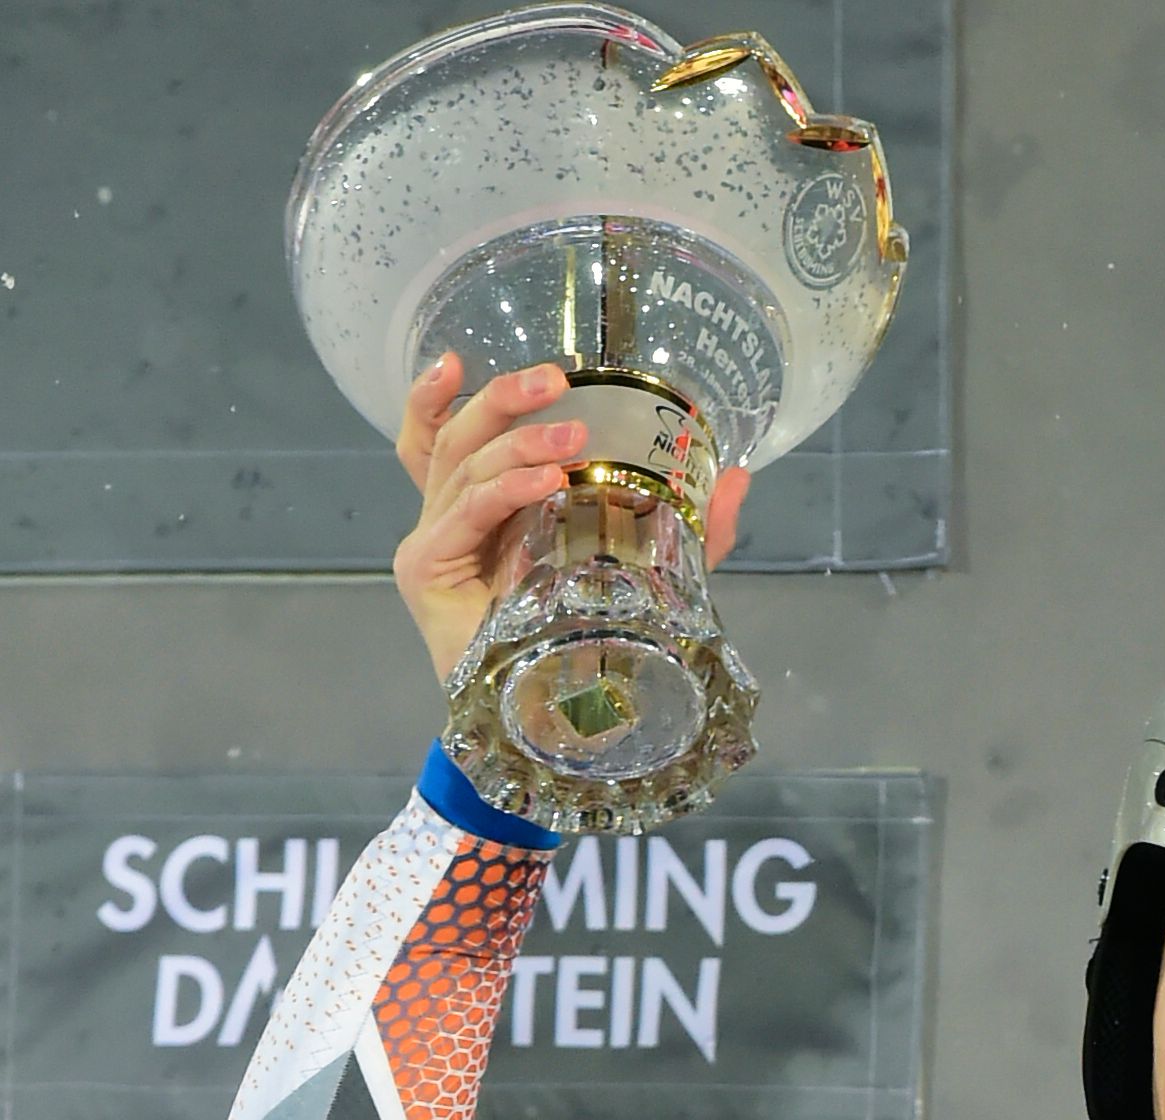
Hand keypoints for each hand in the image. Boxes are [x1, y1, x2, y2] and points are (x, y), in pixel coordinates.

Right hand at [390, 353, 754, 686]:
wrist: (557, 716)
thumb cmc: (584, 639)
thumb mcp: (645, 569)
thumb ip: (684, 526)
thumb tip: (736, 477)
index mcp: (481, 510)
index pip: (441, 441)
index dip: (437, 397)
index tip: (463, 356)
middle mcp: (448, 519)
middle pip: (456, 439)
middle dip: (503, 400)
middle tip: (557, 378)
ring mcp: (433, 543)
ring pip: (463, 467)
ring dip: (520, 443)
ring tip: (574, 435)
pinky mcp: (426, 571)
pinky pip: (466, 514)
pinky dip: (507, 490)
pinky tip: (547, 482)